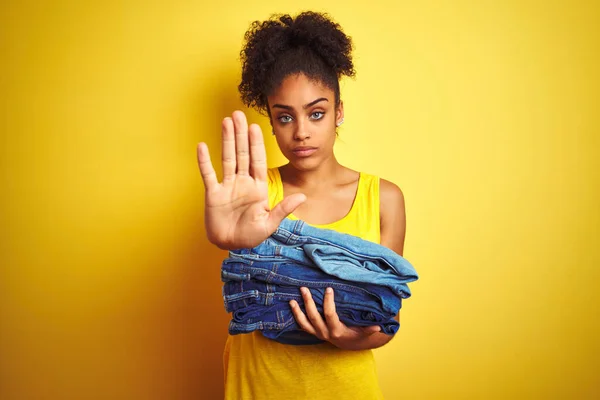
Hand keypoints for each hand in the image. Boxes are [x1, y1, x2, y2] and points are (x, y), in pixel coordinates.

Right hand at [197, 111, 305, 249]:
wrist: (231, 245)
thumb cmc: (251, 235)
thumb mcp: (270, 223)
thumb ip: (283, 208)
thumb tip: (303, 197)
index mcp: (258, 187)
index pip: (258, 160)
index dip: (256, 143)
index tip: (255, 126)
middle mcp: (243, 182)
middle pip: (242, 153)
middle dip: (240, 134)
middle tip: (238, 114)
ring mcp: (227, 186)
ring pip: (227, 158)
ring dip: (226, 140)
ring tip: (226, 121)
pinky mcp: (213, 193)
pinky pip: (208, 174)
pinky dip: (204, 161)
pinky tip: (202, 146)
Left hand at [289, 287, 383, 349]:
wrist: (347, 344)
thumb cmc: (356, 334)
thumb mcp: (363, 332)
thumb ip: (369, 329)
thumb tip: (379, 325)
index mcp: (336, 331)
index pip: (329, 314)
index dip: (328, 302)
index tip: (328, 288)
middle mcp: (324, 333)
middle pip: (313, 317)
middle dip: (308, 302)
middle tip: (304, 288)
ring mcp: (317, 333)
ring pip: (304, 323)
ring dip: (297, 311)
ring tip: (291, 299)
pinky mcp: (313, 331)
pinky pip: (302, 325)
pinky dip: (296, 316)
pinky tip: (291, 305)